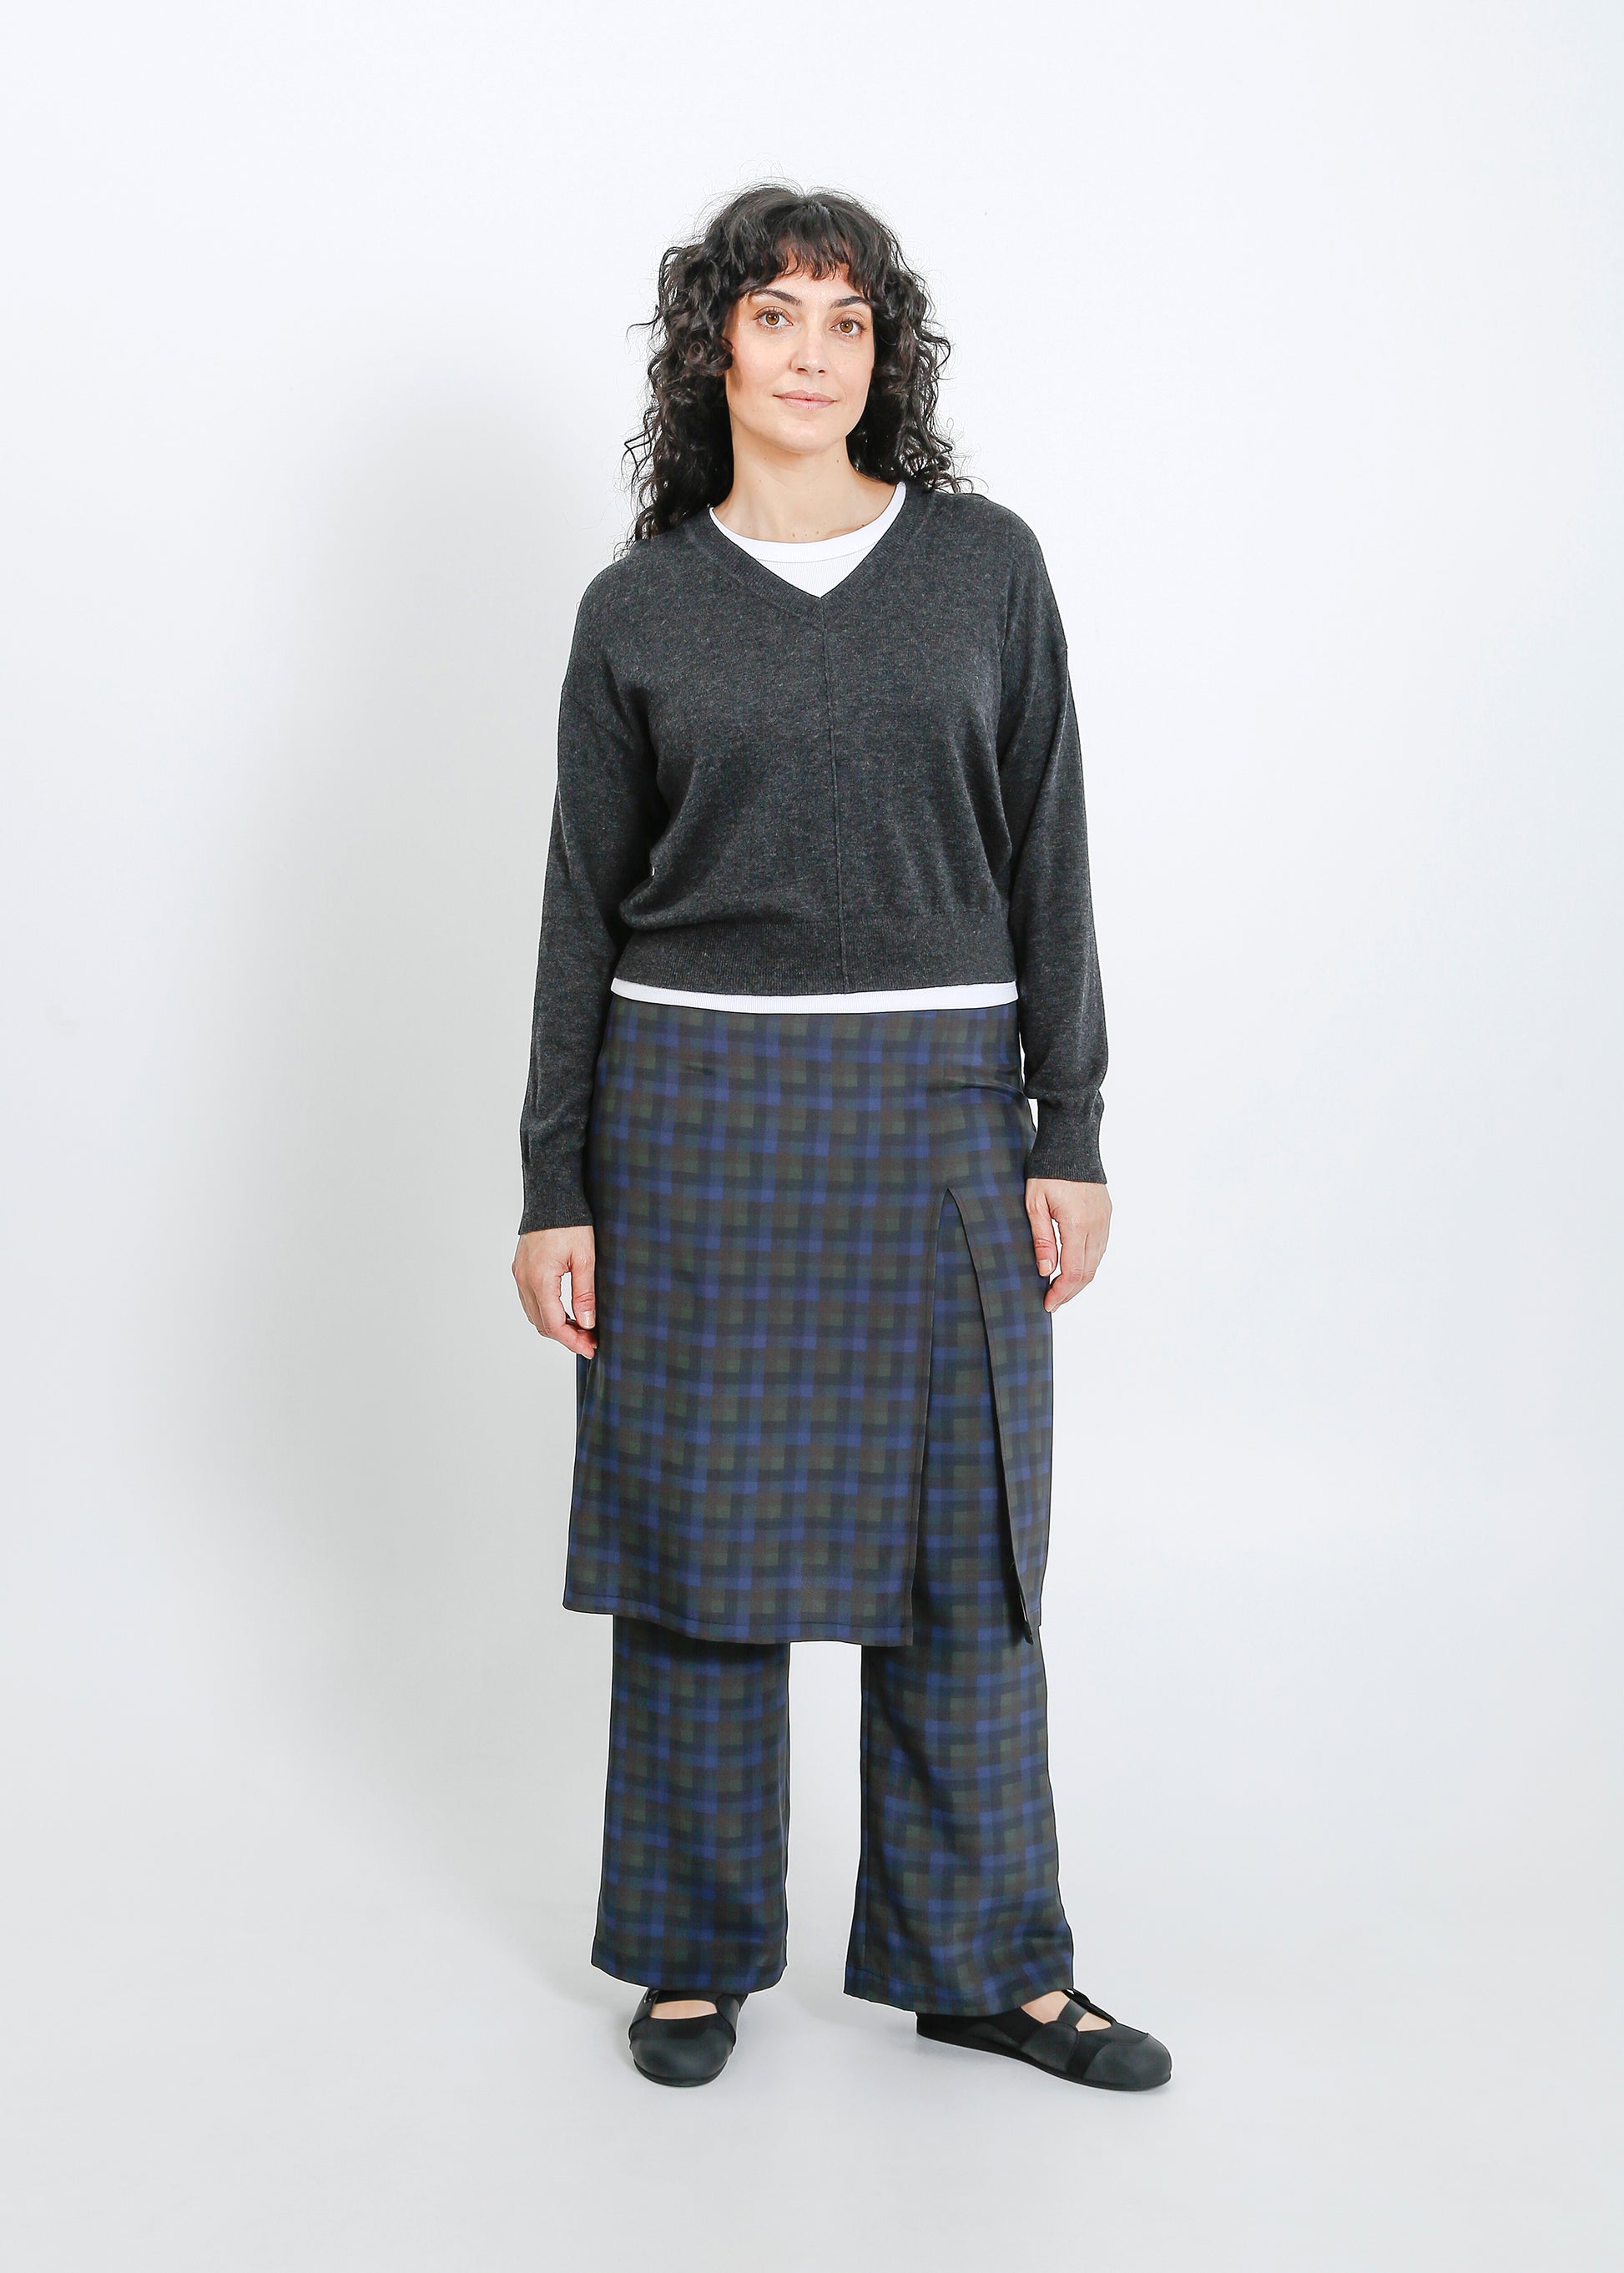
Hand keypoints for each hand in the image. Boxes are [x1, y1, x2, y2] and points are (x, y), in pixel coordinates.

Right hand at [512, 1225, 596, 1356]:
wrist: (551, 1197)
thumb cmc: (570, 1223)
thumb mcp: (585, 1258)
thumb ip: (584, 1293)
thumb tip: (587, 1322)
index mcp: (539, 1279)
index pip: (553, 1324)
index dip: (572, 1341)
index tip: (590, 1348)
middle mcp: (524, 1280)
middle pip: (542, 1324)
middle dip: (566, 1336)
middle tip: (590, 1339)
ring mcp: (520, 1275)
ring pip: (535, 1314)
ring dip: (555, 1325)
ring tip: (581, 1327)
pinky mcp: (521, 1269)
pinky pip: (530, 1300)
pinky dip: (547, 1311)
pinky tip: (565, 1311)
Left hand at [1024, 1178, 1110, 1311]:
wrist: (1071, 1145)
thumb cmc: (1047, 1172)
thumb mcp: (1035, 1205)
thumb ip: (1041, 1239)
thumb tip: (1046, 1271)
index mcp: (1077, 1224)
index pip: (1074, 1271)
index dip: (1061, 1292)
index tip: (1048, 1304)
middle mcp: (1096, 1225)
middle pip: (1088, 1272)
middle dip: (1070, 1292)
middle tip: (1052, 1302)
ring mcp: (1104, 1220)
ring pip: (1096, 1262)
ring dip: (1080, 1279)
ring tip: (1060, 1288)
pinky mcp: (1106, 1215)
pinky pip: (1099, 1247)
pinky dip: (1087, 1263)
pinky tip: (1073, 1267)